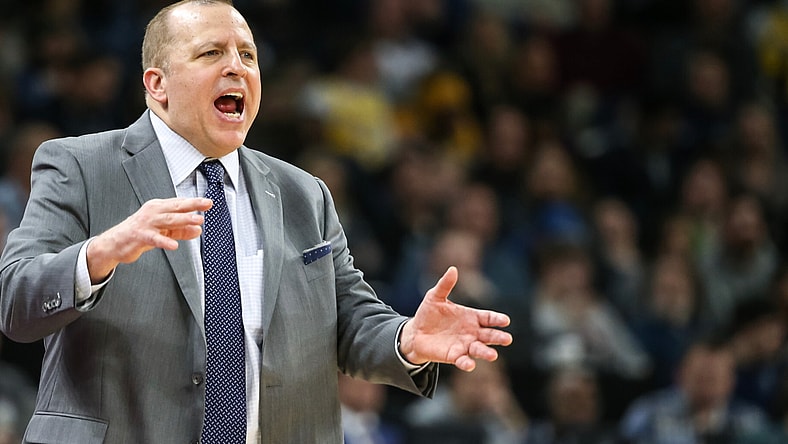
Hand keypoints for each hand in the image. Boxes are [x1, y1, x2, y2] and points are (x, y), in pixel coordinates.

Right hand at [86, 197, 212, 281]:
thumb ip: (181, 230)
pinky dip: (164, 241)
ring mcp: (146, 223)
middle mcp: (153, 212)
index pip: (179, 203)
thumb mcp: (163, 231)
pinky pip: (154, 239)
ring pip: (168, 220)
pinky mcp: (139, 236)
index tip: (208, 202)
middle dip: (192, 205)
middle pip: (175, 207)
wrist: (115, 243)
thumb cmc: (140, 233)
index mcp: (158, 208)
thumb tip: (199, 230)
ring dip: (184, 220)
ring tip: (198, 221)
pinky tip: (174, 245)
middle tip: (207, 204)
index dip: (194, 202)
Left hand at [398, 266, 512, 371]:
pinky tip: (470, 365)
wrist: (415, 332)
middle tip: (507, 339)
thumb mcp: (435, 296)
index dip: (497, 319)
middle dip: (498, 337)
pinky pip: (462, 360)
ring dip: (486, 352)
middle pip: (489, 335)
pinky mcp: (454, 356)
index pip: (488, 318)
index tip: (505, 321)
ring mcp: (464, 345)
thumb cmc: (429, 314)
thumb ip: (445, 284)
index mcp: (471, 317)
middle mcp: (471, 332)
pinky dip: (466, 363)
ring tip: (492, 355)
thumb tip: (453, 269)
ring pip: (479, 349)